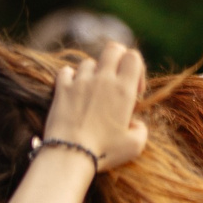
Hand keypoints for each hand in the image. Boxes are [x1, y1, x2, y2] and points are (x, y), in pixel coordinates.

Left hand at [42, 42, 148, 172]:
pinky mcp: (61, 88)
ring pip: (88, 62)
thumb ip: (141, 129)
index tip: (134, 92)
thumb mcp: (134, 146)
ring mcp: (80, 81)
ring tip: (92, 94)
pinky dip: (70, 77)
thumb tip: (134, 123)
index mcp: (123, 89)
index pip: (134, 56)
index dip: (137, 69)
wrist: (70, 154)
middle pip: (113, 48)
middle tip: (115, 81)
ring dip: (93, 73)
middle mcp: (103, 79)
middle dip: (117, 60)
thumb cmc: (104, 152)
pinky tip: (73, 91)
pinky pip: (66, 71)